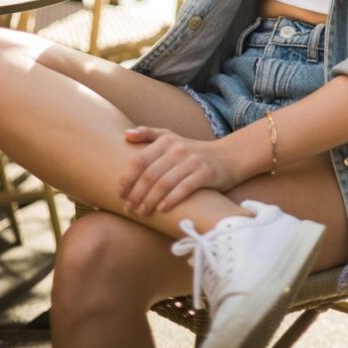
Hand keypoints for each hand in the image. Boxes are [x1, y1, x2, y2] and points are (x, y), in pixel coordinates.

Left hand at [119, 126, 240, 215]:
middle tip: (128, 209)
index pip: (139, 160)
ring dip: (149, 201)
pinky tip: (161, 210)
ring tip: (142, 213)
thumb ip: (149, 134)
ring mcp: (192, 161)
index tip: (119, 193)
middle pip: (149, 175)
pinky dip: (170, 200)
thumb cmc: (192, 152)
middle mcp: (178, 149)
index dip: (127, 178)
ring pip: (164, 183)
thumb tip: (125, 134)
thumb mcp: (172, 138)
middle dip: (136, 194)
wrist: (227, 157)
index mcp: (166, 140)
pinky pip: (184, 188)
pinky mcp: (205, 173)